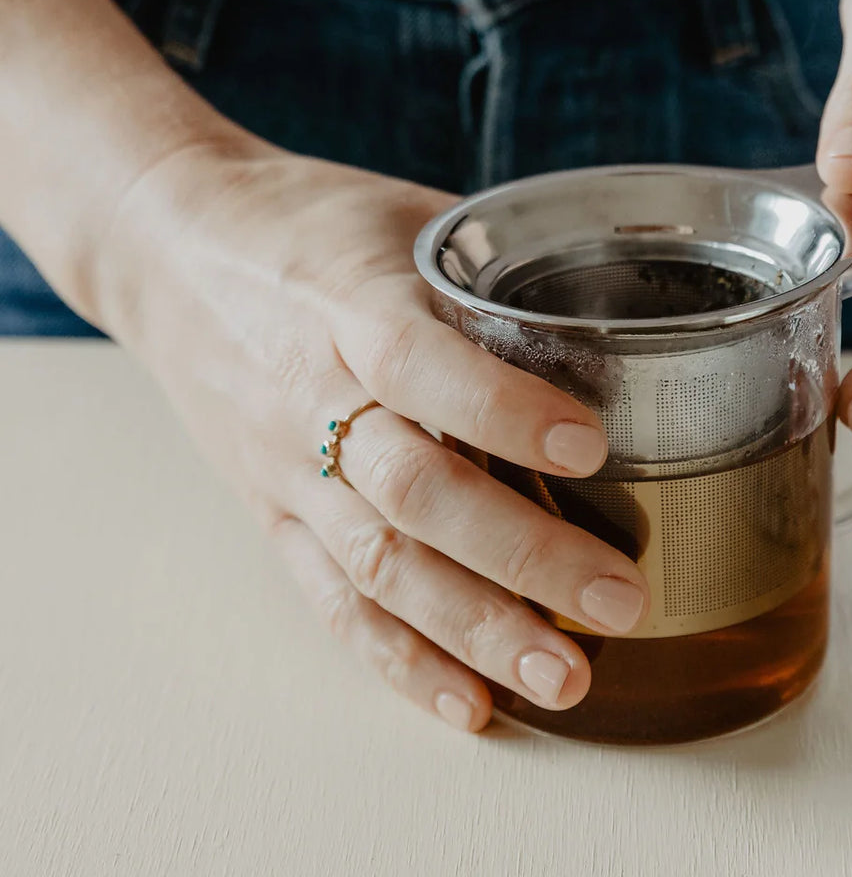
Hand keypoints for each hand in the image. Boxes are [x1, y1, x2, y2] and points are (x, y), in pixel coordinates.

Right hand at [96, 141, 648, 731]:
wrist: (167, 250)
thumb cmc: (302, 222)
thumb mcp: (399, 214)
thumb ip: (491, 266)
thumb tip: (609, 305)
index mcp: (346, 304)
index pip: (418, 364)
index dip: (501, 410)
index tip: (591, 445)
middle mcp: (311, 396)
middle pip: (412, 491)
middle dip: (521, 554)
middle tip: (618, 599)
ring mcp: (285, 467)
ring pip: (378, 566)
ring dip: (474, 631)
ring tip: (565, 679)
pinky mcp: (272, 514)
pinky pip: (332, 601)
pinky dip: (399, 659)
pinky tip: (469, 703)